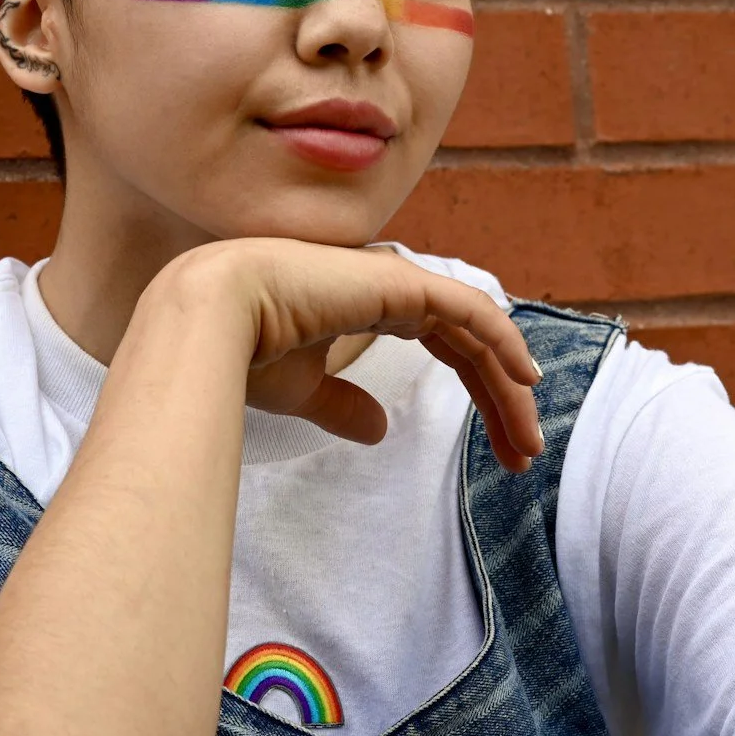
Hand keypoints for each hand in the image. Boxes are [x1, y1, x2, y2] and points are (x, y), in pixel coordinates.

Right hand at [156, 239, 545, 469]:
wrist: (205, 320)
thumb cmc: (239, 352)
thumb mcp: (302, 390)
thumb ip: (342, 405)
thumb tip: (378, 430)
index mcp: (368, 303)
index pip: (447, 346)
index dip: (481, 393)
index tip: (504, 448)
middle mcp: (390, 286)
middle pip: (471, 343)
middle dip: (502, 400)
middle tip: (525, 455)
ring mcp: (397, 280)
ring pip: (478, 332)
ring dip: (509, 386)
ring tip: (529, 443)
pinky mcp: (400, 283)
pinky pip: (470, 311)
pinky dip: (503, 341)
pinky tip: (527, 380)